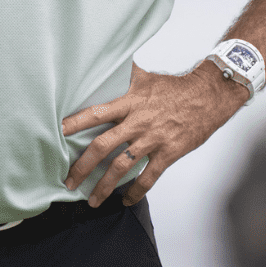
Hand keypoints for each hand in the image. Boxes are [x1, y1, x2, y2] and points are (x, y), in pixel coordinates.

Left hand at [62, 62, 247, 206]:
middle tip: (69, 181)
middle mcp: (138, 122)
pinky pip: (148, 178)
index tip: (57, 133)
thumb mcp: (147, 78)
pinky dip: (135, 192)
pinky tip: (126, 200)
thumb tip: (108, 66)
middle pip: (103, 146)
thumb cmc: (177, 88)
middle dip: (83, 166)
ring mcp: (152, 139)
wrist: (208, 96)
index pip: (97, 113)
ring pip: (122, 167)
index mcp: (130, 103)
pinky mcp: (168, 153)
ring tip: (93, 199)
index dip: (76, 123)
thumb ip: (125, 77)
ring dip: (105, 186)